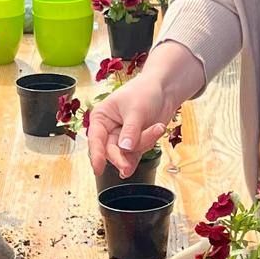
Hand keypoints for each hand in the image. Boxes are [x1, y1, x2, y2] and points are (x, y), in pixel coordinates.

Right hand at [86, 42, 203, 176]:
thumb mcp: (136, 110)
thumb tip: (124, 149)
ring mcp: (122, 138)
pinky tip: (155, 132)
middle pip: (111, 151)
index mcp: (101, 117)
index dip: (96, 155)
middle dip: (124, 155)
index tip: (98, 169)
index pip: (95, 139)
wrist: (164, 89)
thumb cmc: (144, 91)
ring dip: (143, 144)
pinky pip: (138, 154)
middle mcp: (109, 130)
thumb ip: (130, 131)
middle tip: (129, 165)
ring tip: (157, 127)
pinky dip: (148, 145)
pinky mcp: (136, 143)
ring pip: (127, 154)